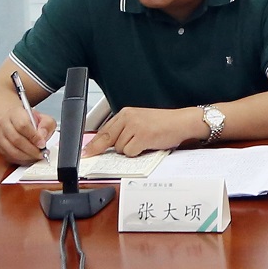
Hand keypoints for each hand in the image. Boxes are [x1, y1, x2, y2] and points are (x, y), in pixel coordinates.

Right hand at [0, 98, 54, 164]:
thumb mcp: (42, 117)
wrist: (12, 121)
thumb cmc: (28, 120)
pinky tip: (29, 158)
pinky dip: (21, 160)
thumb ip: (46, 125)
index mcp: (15, 113)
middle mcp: (4, 124)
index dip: (34, 137)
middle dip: (31, 150)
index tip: (42, 144)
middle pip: (16, 140)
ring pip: (11, 151)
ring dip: (26, 156)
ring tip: (36, 156)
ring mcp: (0, 136)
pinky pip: (9, 157)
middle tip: (41, 153)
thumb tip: (43, 136)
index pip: (22, 125)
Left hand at [85, 106, 204, 157]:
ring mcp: (135, 126)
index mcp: (125, 113)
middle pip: (107, 139)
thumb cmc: (164, 124)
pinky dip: (137, 153)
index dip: (93, 144)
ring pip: (120, 148)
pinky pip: (130, 152)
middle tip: (90, 156)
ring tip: (142, 143)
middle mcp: (128, 117)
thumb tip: (108, 147)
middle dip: (101, 150)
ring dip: (129, 151)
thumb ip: (124, 131)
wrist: (182, 122)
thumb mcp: (140, 123)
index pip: (104, 130)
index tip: (85, 152)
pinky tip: (147, 146)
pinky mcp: (142, 136)